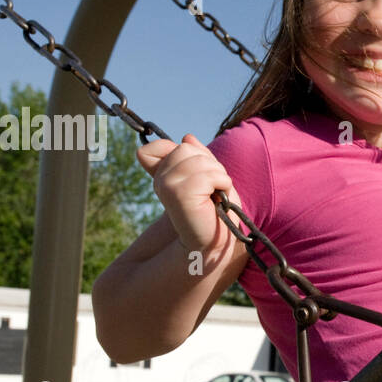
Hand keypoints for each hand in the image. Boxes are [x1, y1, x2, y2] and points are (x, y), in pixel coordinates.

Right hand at [136, 133, 237, 254]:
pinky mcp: (178, 194)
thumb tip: (187, 137)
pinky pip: (207, 174)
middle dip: (208, 165)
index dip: (184, 152)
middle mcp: (160, 180)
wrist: (215, 244)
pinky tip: (217, 200)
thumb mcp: (207, 177)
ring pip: (198, 160)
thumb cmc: (214, 212)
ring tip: (214, 196)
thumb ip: (195, 157)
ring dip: (217, 176)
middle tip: (211, 189)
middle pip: (185, 148)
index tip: (199, 177)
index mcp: (161, 174)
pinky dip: (222, 184)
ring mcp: (166, 186)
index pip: (161, 146)